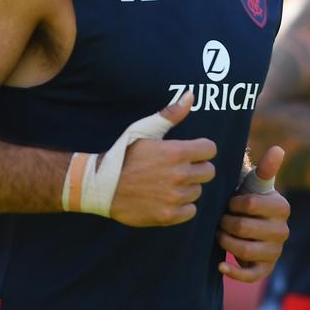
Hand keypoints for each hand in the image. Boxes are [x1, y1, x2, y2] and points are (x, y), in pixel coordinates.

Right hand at [109, 92, 216, 226]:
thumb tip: (191, 95)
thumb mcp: (144, 129)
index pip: (210, 149)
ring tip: (167, 184)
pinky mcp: (168, 215)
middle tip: (177, 170)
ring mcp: (174, 196)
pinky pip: (191, 211)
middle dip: (197, 169)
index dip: (201, 150)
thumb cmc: (123, 154)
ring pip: (198, 191)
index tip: (189, 153)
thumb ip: (170, 114)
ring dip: (187, 188)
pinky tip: (167, 199)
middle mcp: (179, 174)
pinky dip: (182, 207)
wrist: (99, 185)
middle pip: (209, 171)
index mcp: (176, 152)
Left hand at [217, 146, 290, 282]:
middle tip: (220, 220)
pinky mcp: (265, 269)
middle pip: (244, 228)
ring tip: (220, 234)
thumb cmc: (251, 201)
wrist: (250, 226)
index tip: (229, 202)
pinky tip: (221, 263)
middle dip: (226, 224)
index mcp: (282, 207)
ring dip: (226, 242)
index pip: (251, 204)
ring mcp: (275, 251)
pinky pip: (250, 275)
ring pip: (245, 250)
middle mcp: (283, 231)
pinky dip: (233, 271)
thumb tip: (278, 148)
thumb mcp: (256, 184)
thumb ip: (266, 168)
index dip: (234, 204)